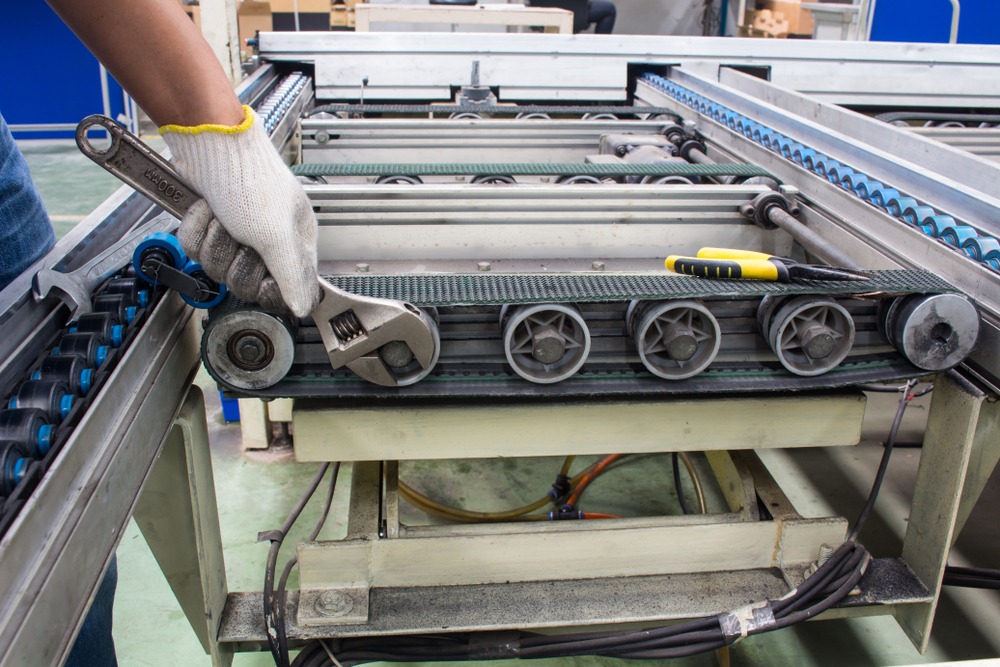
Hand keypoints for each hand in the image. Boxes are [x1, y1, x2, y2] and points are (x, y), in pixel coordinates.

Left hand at [161, 107, 319, 316]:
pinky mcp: (211, 227)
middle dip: (234, 260)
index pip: (289, 288)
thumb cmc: (250, 180)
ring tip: (222, 217)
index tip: (264, 277)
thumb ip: (291, 275)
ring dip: (213, 241)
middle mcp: (268, 242)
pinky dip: (196, 230)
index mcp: (294, 242)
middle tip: (240, 237)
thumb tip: (303, 307)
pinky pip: (197, 250)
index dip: (271, 288)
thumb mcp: (275, 235)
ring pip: (217, 268)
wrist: (210, 147)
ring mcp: (236, 236)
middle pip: (246, 283)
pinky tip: (207, 211)